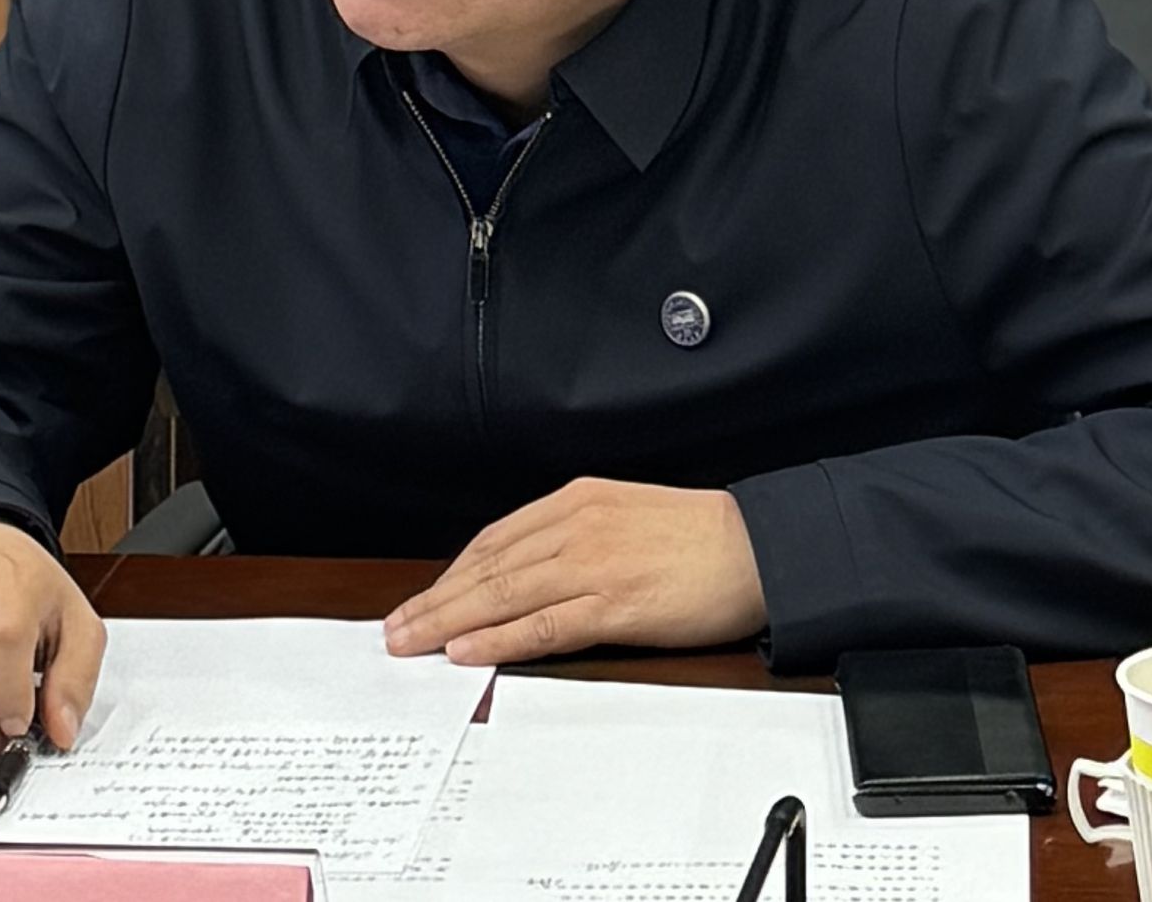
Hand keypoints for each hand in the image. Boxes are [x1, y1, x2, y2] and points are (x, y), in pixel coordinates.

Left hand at [383, 478, 767, 665]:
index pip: (495, 539)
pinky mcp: (613, 602)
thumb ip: (577, 537)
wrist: (757, 546)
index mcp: (577, 500)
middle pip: (486, 567)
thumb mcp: (626, 515)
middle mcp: (576, 526)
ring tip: (410, 642)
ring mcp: (592, 563)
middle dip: (434, 600)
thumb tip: (531, 572)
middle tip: (394, 629)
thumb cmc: (698, 536)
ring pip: (501, 593)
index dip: (451, 573)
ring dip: (447, 620)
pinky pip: (541, 624)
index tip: (423, 598)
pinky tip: (465, 650)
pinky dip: (497, 638)